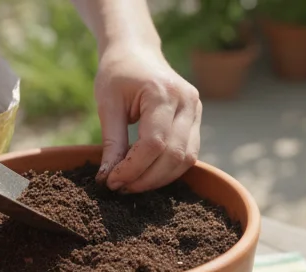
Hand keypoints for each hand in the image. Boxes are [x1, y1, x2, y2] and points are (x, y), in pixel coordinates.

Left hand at [94, 42, 202, 192]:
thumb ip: (112, 142)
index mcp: (162, 93)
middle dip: (147, 179)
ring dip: (160, 178)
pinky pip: (189, 153)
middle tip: (122, 188)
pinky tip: (148, 173)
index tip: (112, 181)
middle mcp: (187, 101)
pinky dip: (170, 169)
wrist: (137, 50)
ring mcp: (196, 109)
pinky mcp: (197, 118)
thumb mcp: (108, 104)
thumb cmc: (118, 73)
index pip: (154, 143)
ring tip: (134, 184)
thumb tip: (108, 178)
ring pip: (186, 159)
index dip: (133, 168)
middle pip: (174, 155)